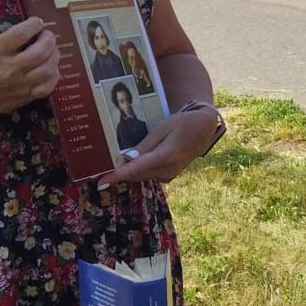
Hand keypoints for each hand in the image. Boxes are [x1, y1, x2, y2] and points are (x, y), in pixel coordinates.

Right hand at [0, 17, 58, 127]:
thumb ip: (9, 41)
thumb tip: (34, 30)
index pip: (20, 33)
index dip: (34, 24)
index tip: (37, 23)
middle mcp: (8, 69)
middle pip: (41, 51)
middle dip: (49, 39)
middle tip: (48, 36)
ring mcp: (19, 85)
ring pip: (49, 68)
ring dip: (54, 56)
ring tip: (51, 51)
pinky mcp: (26, 97)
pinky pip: (49, 85)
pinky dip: (54, 74)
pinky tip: (50, 69)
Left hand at [97, 103, 223, 187]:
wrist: (204, 128)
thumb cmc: (182, 123)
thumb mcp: (163, 128)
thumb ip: (145, 145)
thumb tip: (128, 158)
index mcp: (166, 155)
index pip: (137, 168)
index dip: (117, 175)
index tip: (102, 182)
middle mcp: (168, 169)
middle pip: (137, 174)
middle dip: (120, 172)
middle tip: (103, 165)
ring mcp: (170, 174)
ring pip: (142, 176)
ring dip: (130, 171)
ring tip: (117, 162)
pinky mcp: (170, 175)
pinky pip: (149, 175)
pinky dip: (140, 171)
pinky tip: (136, 161)